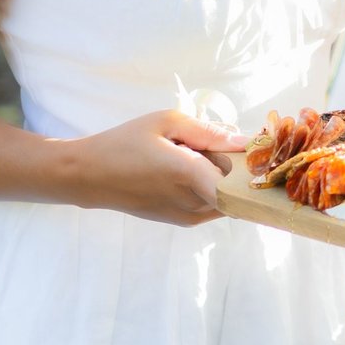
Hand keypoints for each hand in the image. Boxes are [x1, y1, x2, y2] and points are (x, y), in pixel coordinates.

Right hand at [58, 110, 249, 226]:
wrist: (89, 176)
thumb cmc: (126, 143)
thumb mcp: (166, 122)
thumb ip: (209, 132)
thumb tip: (245, 141)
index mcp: (189, 173)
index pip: (243, 182)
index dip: (255, 166)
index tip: (254, 148)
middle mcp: (193, 202)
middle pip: (238, 185)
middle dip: (239, 166)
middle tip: (215, 145)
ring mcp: (189, 216)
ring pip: (228, 196)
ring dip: (225, 178)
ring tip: (197, 158)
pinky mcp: (184, 222)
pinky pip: (216, 204)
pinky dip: (215, 188)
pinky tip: (191, 171)